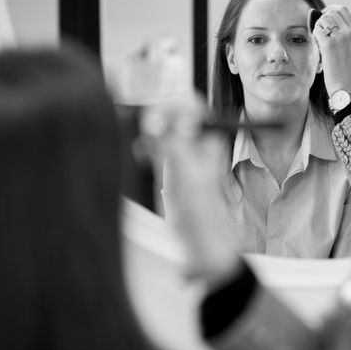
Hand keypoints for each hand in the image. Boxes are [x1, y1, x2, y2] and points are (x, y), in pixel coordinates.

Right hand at [145, 97, 241, 287]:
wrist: (199, 243)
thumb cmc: (200, 213)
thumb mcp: (186, 176)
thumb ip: (174, 144)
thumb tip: (159, 119)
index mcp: (208, 139)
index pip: (189, 106)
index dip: (171, 107)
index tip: (154, 121)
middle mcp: (196, 141)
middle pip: (172, 113)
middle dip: (156, 120)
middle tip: (147, 135)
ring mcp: (182, 152)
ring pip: (161, 127)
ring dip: (149, 133)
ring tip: (143, 150)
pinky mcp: (169, 164)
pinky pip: (154, 143)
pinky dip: (145, 145)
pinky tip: (142, 155)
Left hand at [312, 5, 350, 95]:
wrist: (346, 85)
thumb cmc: (345, 70)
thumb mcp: (349, 48)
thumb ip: (342, 35)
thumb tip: (326, 22)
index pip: (343, 10)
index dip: (331, 9)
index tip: (324, 14)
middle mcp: (348, 32)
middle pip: (331, 12)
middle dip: (321, 19)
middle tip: (319, 30)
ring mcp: (339, 38)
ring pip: (322, 20)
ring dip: (317, 28)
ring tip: (320, 41)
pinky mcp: (329, 45)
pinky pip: (316, 31)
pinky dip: (314, 36)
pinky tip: (317, 45)